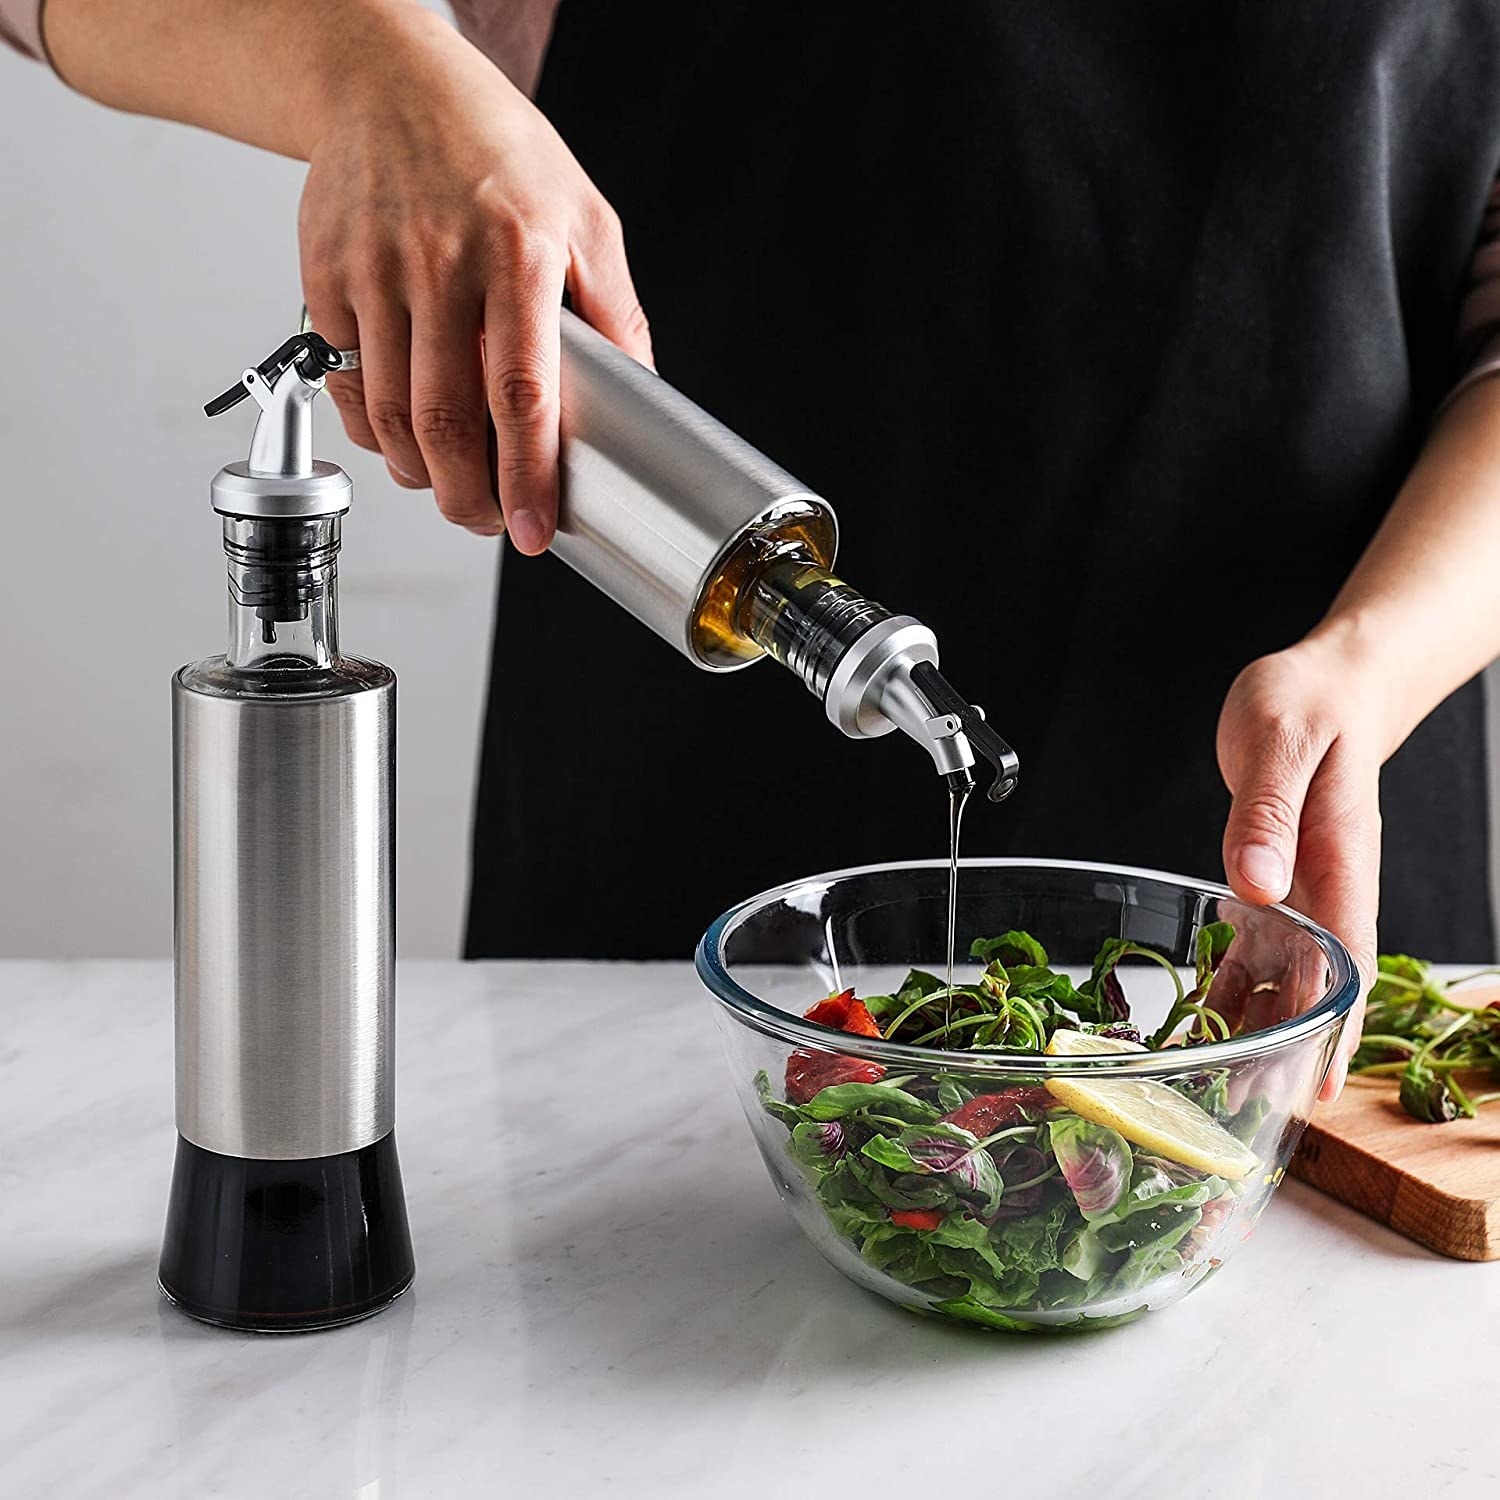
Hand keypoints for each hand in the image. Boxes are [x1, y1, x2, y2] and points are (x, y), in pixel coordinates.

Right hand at [298, 7, 651, 546]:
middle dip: (464, 497)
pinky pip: (345, 379)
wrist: (388, 82)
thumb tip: (640, 394)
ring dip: (417, 471)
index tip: (534, 529)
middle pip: (442, 421)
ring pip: (385, 412)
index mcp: (516, 255)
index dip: (526, 477)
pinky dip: (371, 426)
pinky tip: (401, 433)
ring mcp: (372, 270)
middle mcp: (439, 264)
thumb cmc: (495, 150)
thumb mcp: (586, 217)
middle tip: (485, 521)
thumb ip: (615, 313)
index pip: (521, 395)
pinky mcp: (324, 275)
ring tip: (446, 483)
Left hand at [1216, 633, 1389, 1099]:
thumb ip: (1267, 811)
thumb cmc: (1310, 703)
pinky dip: (1227, 988)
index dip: (1333, 1028)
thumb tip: (1255, 882)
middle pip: (1312, 987)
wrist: (1323, 683)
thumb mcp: (1281, 742)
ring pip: (1279, 978)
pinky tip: (1199, 1023)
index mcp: (1340, 862)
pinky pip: (1248, 949)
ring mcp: (1297, 892)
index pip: (1344, 962)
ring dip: (1253, 1031)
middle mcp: (1323, 890)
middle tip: (1251, 1114)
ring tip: (1219, 1089)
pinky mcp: (1268, 882)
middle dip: (1287, 1052)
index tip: (1320, 1086)